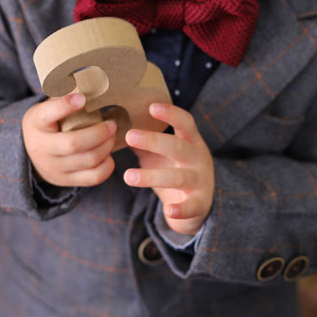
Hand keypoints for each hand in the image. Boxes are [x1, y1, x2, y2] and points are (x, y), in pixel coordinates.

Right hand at [22, 93, 116, 186]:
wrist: (32, 154)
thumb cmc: (48, 123)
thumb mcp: (49, 107)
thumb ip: (66, 95)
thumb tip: (93, 79)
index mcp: (36, 122)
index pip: (49, 113)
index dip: (66, 105)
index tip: (83, 97)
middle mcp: (41, 148)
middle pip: (73, 143)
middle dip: (98, 133)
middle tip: (112, 124)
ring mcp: (53, 167)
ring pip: (88, 160)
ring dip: (106, 146)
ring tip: (112, 136)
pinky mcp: (66, 180)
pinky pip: (94, 177)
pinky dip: (107, 164)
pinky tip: (108, 153)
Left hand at [123, 103, 214, 236]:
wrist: (201, 203)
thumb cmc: (176, 170)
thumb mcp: (162, 154)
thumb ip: (145, 143)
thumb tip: (115, 126)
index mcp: (191, 142)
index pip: (185, 122)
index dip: (171, 114)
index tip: (151, 106)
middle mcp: (198, 158)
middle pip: (177, 147)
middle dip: (154, 141)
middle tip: (129, 135)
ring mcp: (200, 181)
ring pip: (178, 177)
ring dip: (152, 176)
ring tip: (128, 176)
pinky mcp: (199, 203)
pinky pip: (190, 207)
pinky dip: (180, 210)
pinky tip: (168, 210)